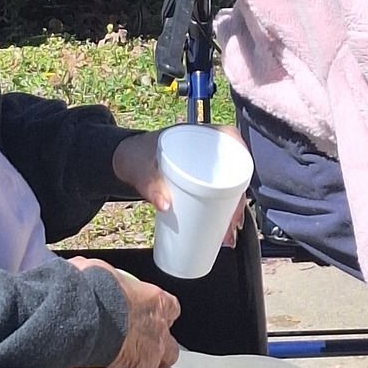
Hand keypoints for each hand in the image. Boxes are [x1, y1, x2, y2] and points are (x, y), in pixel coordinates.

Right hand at [66, 258, 180, 367]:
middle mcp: (159, 330)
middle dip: (155, 352)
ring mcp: (151, 354)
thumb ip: (95, 278)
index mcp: (155, 301)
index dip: (158, 314)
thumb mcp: (97, 271)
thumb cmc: (94, 286)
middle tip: (131, 353)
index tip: (142, 317)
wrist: (88, 310)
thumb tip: (77, 274)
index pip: (169, 308)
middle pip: (169, 347)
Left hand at [111, 128, 248, 245]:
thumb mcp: (142, 169)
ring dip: (232, 210)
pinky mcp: (199, 181)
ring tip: (227, 233)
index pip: (233, 143)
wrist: (125, 161)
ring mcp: (204, 166)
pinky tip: (224, 229)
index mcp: (198, 134)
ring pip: (227, 186)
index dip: (243, 166)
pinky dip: (223, 211)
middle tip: (232, 224)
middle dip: (238, 201)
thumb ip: (151, 185)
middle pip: (233, 171)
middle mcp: (207, 148)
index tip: (241, 191)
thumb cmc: (136, 156)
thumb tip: (165, 205)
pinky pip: (218, 194)